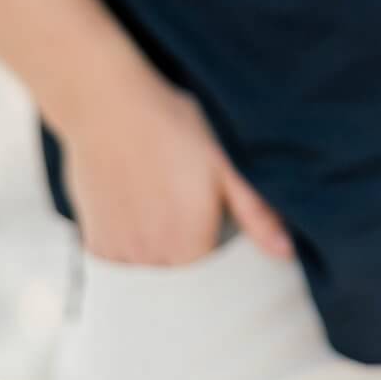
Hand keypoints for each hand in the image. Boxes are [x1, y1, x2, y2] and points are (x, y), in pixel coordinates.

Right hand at [60, 67, 293, 265]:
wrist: (108, 103)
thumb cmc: (172, 125)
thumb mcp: (225, 163)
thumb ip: (256, 213)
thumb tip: (286, 252)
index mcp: (191, 246)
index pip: (214, 275)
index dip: (218, 248)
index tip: (215, 220)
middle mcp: (153, 260)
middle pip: (181, 276)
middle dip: (189, 252)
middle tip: (184, 201)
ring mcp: (121, 254)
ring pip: (150, 270)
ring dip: (159, 250)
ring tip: (161, 201)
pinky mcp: (94, 243)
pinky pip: (120, 264)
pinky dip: (130, 247)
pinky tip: (135, 208)